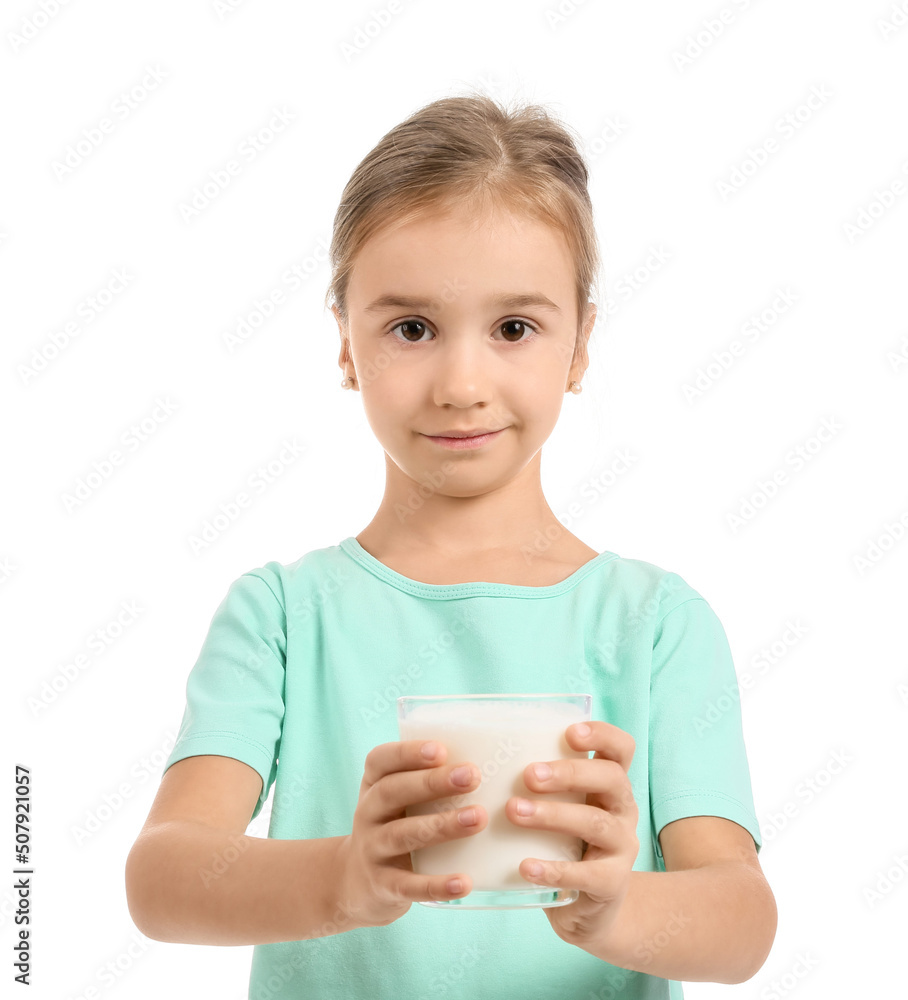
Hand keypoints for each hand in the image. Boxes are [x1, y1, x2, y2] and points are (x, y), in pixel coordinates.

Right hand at [337, 739, 488, 927]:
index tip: (441, 749)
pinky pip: (409, 885)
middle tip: (472, 776)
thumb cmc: (394, 828)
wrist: (356, 884)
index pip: (380, 760)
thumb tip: (486, 767)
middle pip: (392, 792)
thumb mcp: (398, 802)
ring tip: (478, 818)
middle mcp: (368, 814)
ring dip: (442, 826)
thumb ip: (427, 785)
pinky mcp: (382, 885)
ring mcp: (371, 850)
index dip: (408, 753)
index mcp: (373, 786)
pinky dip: (436, 884)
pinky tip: (464, 882)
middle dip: (432, 783)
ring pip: (402, 834)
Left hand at [505, 720, 638, 947]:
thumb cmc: (564, 845)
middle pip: (611, 779)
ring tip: (514, 811)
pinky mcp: (612, 884)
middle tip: (528, 774)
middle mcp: (623, 809)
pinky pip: (587, 875)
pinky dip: (554, 870)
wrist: (588, 909)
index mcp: (611, 784)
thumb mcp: (561, 808)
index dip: (601, 735)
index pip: (621, 748)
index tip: (569, 733)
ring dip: (553, 815)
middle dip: (568, 773)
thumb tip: (479, 754)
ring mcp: (623, 847)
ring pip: (596, 823)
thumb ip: (539, 783)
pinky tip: (525, 867)